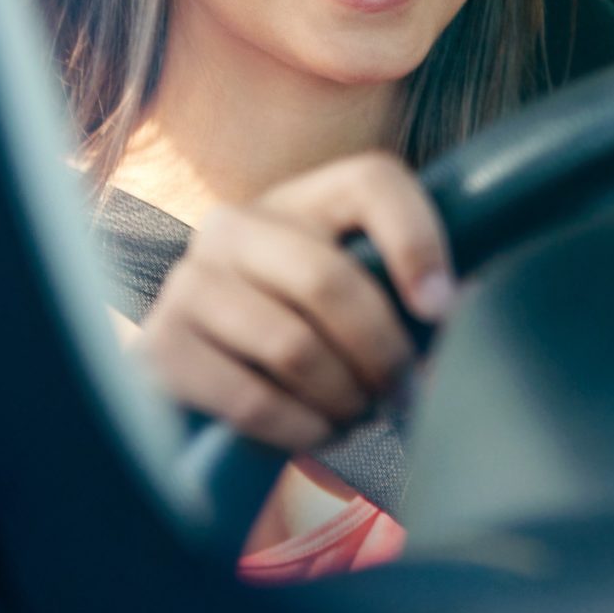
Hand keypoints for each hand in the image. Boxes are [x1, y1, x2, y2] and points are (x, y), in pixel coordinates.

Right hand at [139, 152, 452, 452]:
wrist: (210, 374)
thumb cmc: (310, 327)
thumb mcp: (359, 293)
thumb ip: (404, 287)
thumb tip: (451, 310)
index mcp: (302, 198)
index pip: (371, 182)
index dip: (417, 242)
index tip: (442, 309)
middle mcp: (237, 226)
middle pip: (330, 279)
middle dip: (382, 351)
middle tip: (404, 392)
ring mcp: (190, 282)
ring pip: (292, 346)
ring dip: (342, 396)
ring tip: (360, 413)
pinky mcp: (162, 345)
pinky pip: (250, 398)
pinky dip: (299, 427)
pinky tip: (318, 430)